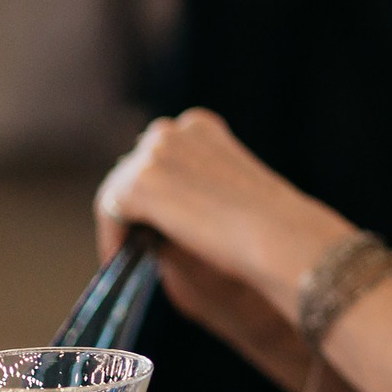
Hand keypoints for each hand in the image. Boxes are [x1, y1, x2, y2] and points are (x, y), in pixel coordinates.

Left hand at [96, 109, 354, 321]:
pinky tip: (125, 264)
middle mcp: (174, 130)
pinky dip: (113, 240)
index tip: (157, 226)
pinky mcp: (138, 184)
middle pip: (134, 168)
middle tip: (137, 245)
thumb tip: (149, 223)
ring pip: (118, 189)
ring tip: (130, 258)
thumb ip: (190, 195)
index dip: (156, 192)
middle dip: (136, 206)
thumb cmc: (269, 229)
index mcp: (202, 128)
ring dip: (123, 223)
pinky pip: (110, 213)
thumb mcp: (227, 197)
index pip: (160, 155)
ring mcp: (153, 154)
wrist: (281, 239)